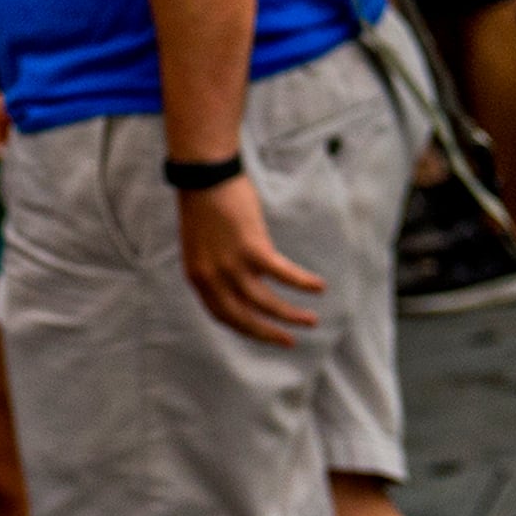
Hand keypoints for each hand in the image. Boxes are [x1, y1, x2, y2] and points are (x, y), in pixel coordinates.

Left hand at [177, 176, 324, 344]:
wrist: (203, 173)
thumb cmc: (203, 203)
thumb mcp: (201, 244)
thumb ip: (216, 266)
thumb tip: (242, 281)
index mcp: (197, 276)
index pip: (222, 315)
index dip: (245, 327)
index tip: (264, 332)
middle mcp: (212, 277)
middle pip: (244, 318)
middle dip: (269, 333)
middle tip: (290, 342)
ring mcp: (231, 265)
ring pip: (267, 303)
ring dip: (292, 315)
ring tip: (311, 320)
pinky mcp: (252, 249)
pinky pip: (283, 275)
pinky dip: (303, 283)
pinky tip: (319, 287)